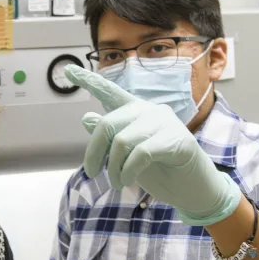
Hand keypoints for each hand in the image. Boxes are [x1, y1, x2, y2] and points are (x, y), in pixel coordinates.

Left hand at [65, 65, 240, 225]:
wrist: (191, 189)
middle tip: (93, 174)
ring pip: (122, 141)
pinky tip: (128, 181)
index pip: (109, 92)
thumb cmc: (159, 170)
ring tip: (117, 183)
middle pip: (107, 124)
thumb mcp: (127, 155)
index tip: (67, 70)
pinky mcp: (177, 139)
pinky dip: (128, 171)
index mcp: (135, 111)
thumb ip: (109, 136)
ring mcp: (164, 122)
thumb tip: (86, 117)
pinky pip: (140, 154)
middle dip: (94, 153)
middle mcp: (149, 110)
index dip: (88, 81)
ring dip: (114, 168)